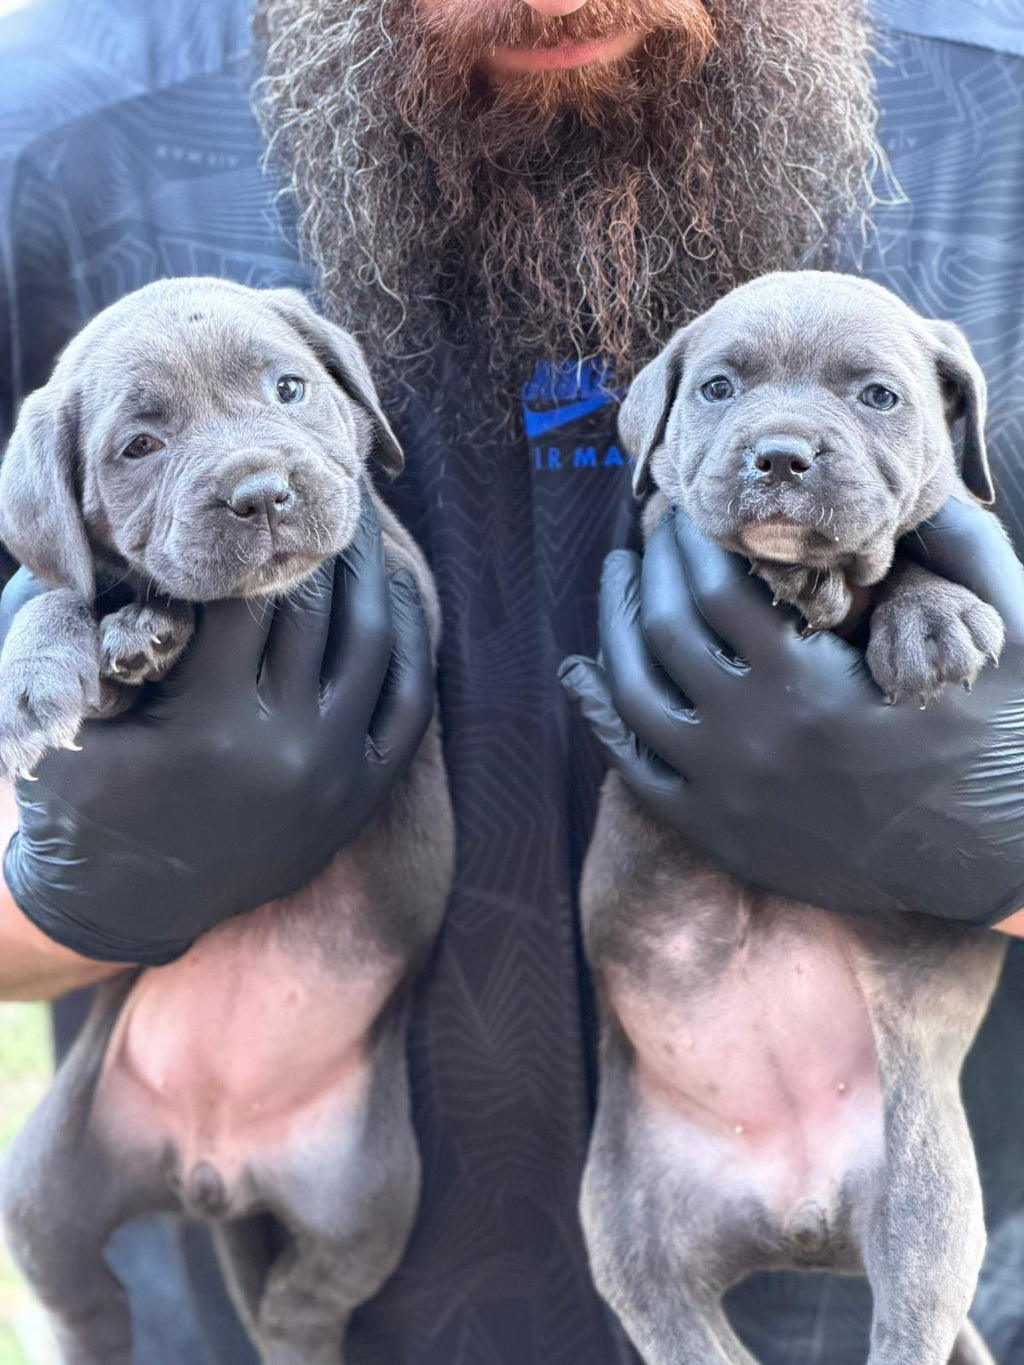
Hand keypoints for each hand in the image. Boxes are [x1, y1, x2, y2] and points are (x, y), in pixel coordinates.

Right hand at [0, 494, 432, 963]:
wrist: (125, 903)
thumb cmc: (85, 798)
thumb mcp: (76, 720)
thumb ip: (116, 644)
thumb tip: (166, 555)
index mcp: (206, 728)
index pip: (245, 597)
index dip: (250, 536)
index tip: (260, 490)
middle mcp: (284, 750)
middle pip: (315, 607)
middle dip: (317, 536)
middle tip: (320, 480)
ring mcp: (334, 776)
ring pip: (373, 642)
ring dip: (370, 571)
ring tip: (359, 522)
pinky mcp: (361, 796)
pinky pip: (410, 700)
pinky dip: (411, 639)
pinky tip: (397, 592)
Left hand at [560, 498, 1023, 926]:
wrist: (990, 860)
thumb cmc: (1000, 740)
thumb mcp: (1010, 635)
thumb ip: (967, 546)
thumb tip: (920, 481)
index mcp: (807, 685)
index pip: (713, 584)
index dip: (692, 535)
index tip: (691, 503)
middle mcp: (749, 739)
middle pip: (662, 628)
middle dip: (650, 564)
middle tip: (653, 528)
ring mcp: (723, 791)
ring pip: (629, 692)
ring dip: (612, 624)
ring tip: (620, 578)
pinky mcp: (715, 831)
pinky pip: (631, 766)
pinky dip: (598, 712)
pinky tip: (586, 670)